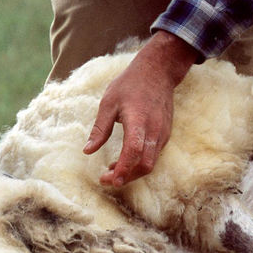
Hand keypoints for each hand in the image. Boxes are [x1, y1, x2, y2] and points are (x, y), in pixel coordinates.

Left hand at [82, 32, 197, 186]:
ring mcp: (163, 133)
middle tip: (106, 180)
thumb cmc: (130, 85)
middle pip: (145, 164)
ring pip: (151, 162)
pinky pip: (154, 155)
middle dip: (126, 177)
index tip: (109, 180)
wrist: (157, 72)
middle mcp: (155, 130)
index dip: (122, 169)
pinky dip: (139, 163)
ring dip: (132, 172)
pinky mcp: (165, 134)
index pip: (133, 151)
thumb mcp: (108, 103)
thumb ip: (100, 129)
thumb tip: (88, 151)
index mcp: (139, 121)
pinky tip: (124, 160)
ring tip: (111, 170)